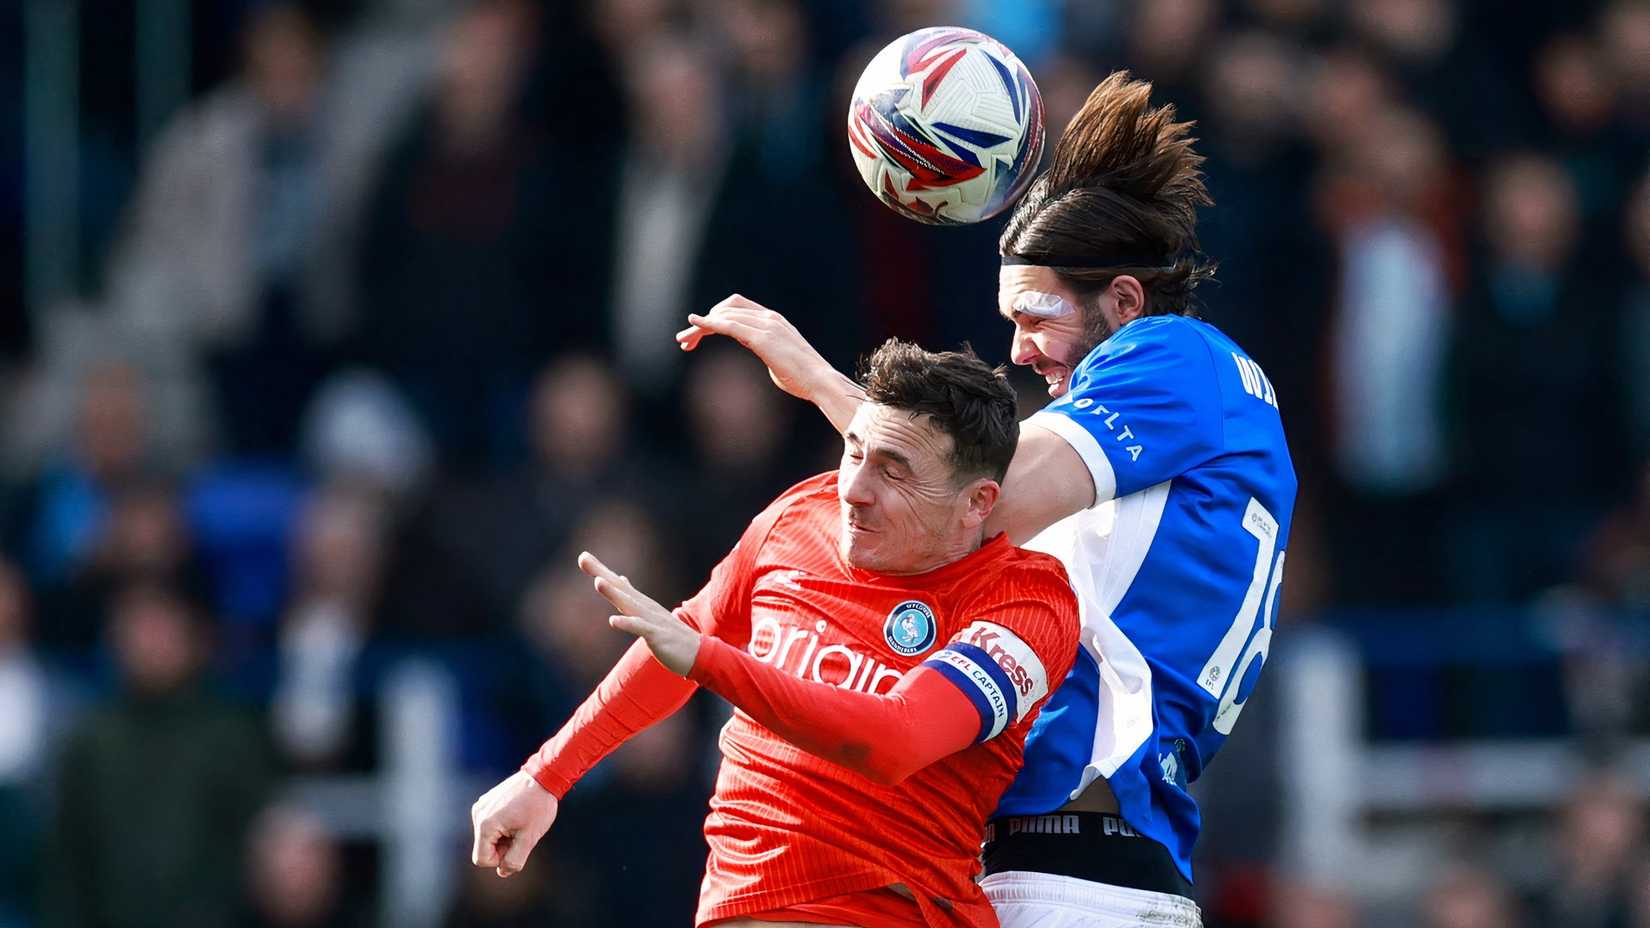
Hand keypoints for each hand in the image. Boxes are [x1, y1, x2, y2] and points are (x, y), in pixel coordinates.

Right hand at [470, 770, 558, 877]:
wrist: (544, 776)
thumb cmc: (538, 806)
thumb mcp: (529, 838)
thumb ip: (514, 859)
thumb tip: (503, 872)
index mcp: (485, 824)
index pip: (481, 859)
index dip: (500, 860)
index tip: (517, 846)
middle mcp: (478, 814)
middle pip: (484, 848)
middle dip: (503, 847)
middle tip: (522, 833)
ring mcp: (481, 805)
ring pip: (487, 836)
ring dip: (503, 837)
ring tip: (521, 823)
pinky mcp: (487, 800)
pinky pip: (490, 823)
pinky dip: (503, 826)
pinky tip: (517, 815)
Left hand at [578, 552, 700, 675]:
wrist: (699, 654)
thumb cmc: (672, 636)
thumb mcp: (650, 614)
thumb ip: (633, 597)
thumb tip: (621, 579)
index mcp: (641, 604)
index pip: (618, 584)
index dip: (601, 571)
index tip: (584, 557)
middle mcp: (645, 608)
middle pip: (620, 588)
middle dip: (601, 573)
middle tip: (583, 558)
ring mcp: (652, 620)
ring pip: (629, 604)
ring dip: (614, 593)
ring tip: (598, 582)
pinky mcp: (658, 636)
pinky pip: (641, 629)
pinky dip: (628, 623)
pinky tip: (613, 621)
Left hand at [676, 294, 837, 401]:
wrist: (820, 382)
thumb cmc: (802, 378)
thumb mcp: (779, 358)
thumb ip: (766, 349)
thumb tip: (759, 351)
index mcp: (773, 320)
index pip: (737, 306)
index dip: (715, 316)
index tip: (698, 334)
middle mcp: (769, 318)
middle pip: (726, 308)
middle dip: (703, 322)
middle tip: (684, 340)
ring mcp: (766, 325)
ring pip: (724, 316)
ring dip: (700, 327)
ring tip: (683, 340)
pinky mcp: (762, 338)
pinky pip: (729, 325)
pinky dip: (709, 323)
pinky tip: (694, 325)